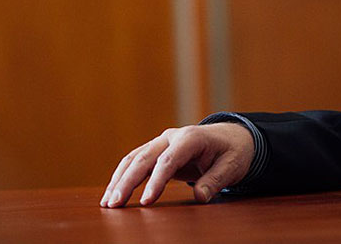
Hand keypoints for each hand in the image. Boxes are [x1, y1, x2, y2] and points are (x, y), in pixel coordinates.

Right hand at [100, 122, 254, 207]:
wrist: (232, 137)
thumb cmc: (233, 151)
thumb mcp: (232, 166)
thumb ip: (216, 180)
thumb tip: (200, 197)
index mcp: (191, 137)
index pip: (169, 160)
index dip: (156, 181)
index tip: (146, 202)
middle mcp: (172, 137)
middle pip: (144, 158)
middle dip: (127, 181)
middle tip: (115, 204)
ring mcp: (162, 142)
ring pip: (134, 158)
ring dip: (119, 179)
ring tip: (107, 202)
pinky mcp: (157, 151)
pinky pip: (136, 162)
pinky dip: (123, 176)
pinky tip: (113, 193)